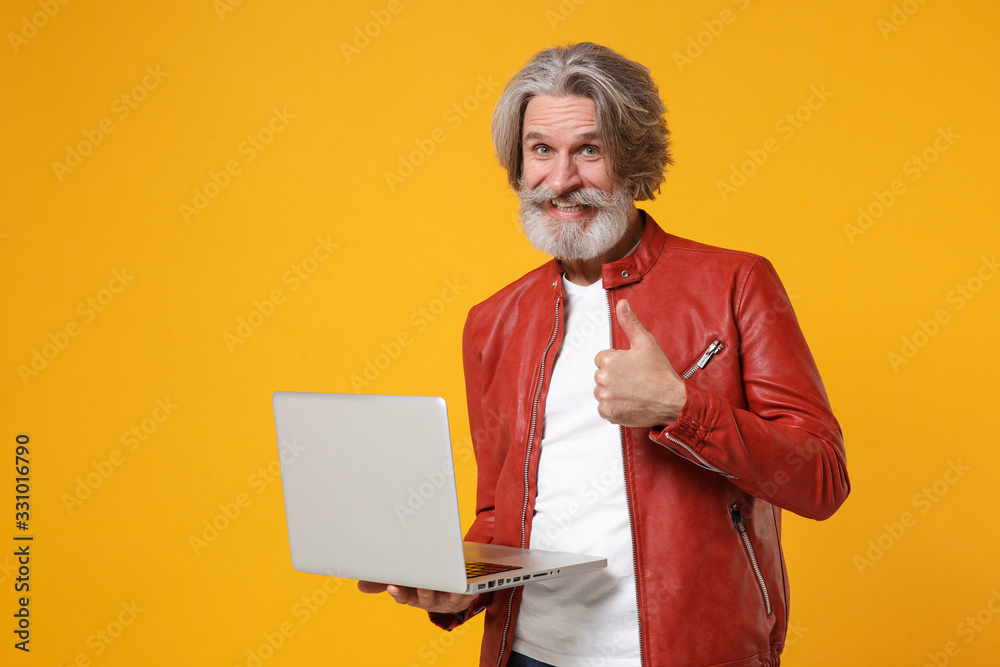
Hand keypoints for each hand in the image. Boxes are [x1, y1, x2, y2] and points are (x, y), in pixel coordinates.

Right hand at [357, 581, 475, 613]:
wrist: (457, 583)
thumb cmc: (427, 579)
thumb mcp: (407, 578)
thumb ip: (384, 580)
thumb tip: (360, 586)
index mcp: (413, 594)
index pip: (403, 596)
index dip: (398, 592)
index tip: (392, 585)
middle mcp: (427, 599)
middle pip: (419, 598)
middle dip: (415, 592)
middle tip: (414, 585)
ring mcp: (444, 598)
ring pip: (439, 597)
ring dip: (433, 591)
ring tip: (429, 583)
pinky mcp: (461, 595)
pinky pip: (460, 593)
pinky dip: (458, 588)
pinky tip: (456, 582)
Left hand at [593, 299, 685, 426]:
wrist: (672, 400)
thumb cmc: (660, 373)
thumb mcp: (646, 342)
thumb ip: (629, 322)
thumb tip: (622, 304)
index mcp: (609, 360)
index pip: (602, 359)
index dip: (617, 362)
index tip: (630, 367)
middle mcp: (603, 379)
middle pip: (601, 375)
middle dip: (614, 376)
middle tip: (634, 379)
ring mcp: (605, 397)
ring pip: (602, 392)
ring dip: (612, 392)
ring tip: (632, 391)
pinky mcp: (609, 413)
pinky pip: (604, 408)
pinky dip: (614, 407)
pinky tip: (629, 402)